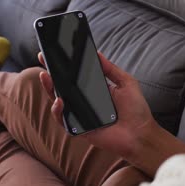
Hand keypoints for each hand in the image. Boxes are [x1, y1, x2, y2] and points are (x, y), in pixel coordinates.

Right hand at [38, 52, 157, 158]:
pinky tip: (60, 101)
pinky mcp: (78, 129)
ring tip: (46, 76)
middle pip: (63, 86)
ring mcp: (80, 115)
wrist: (141, 134)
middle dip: (51, 72)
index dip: (65, 65)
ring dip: (49, 89)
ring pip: (58, 101)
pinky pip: (63, 120)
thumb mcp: (126, 83)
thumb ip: (111, 69)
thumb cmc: (137, 110)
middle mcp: (85, 102)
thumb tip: (97, 53)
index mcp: (95, 90)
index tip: (55, 51)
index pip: (76, 76)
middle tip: (44, 58)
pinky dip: (58, 110)